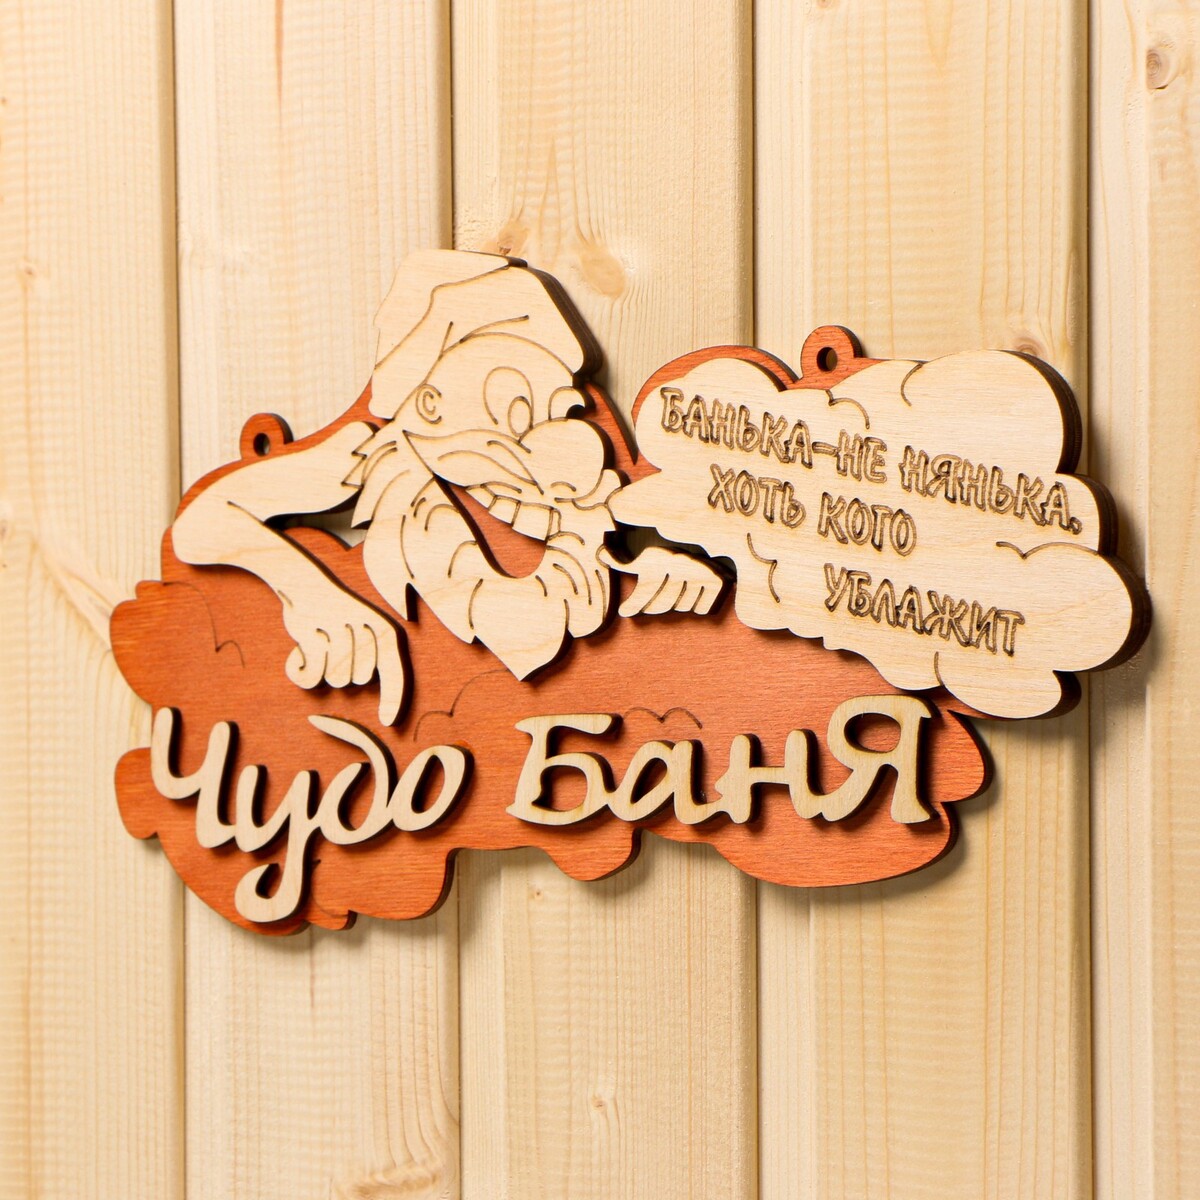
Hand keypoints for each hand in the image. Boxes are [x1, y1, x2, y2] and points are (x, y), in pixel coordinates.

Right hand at [279, 577, 407, 723]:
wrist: (305, 583)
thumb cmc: (337, 617)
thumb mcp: (365, 632)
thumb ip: (375, 660)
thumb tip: (385, 704)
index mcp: (386, 630)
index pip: (395, 673)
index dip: (393, 700)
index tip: (387, 723)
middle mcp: (369, 630)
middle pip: (357, 680)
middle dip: (342, 674)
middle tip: (331, 649)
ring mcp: (342, 630)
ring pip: (336, 679)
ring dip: (323, 670)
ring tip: (320, 645)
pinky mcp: (316, 633)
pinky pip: (314, 675)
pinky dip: (305, 672)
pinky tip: (300, 653)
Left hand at [599, 545, 724, 617]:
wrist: (706, 538)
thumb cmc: (668, 555)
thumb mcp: (645, 556)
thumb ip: (622, 560)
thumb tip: (600, 553)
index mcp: (662, 558)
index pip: (645, 590)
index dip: (634, 603)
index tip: (624, 612)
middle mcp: (680, 566)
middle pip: (663, 604)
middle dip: (652, 606)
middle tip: (646, 608)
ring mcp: (700, 574)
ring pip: (682, 607)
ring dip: (677, 604)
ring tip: (674, 594)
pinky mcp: (717, 581)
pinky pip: (702, 609)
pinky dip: (697, 605)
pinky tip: (690, 596)